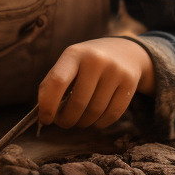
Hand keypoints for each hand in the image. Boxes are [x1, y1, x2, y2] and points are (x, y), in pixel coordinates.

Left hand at [38, 37, 154, 128]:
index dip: (48, 105)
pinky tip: (95, 118)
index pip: (57, 81)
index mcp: (74, 53)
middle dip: (66, 120)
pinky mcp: (130, 83)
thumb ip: (55, 84)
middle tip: (64, 122)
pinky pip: (111, 116)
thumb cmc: (87, 64)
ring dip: (83, 123)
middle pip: (77, 104)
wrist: (124, 51)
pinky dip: (99, 123)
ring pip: (94, 113)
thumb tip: (44, 115)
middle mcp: (96, 60)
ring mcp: (115, 71)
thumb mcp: (70, 63)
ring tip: (79, 118)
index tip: (46, 119)